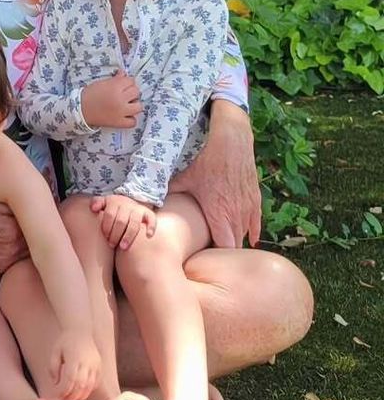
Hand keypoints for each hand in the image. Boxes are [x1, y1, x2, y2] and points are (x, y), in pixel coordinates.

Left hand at [50, 328, 100, 399]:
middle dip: (71, 396)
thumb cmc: (65, 342)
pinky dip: (87, 391)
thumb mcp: (55, 352)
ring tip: (70, 399)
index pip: (70, 379)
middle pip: (80, 385)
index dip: (63, 390)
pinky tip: (80, 393)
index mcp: (74, 358)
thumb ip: (54, 368)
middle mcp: (87, 362)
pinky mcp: (100, 368)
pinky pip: (95, 384)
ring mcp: (95, 365)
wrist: (81, 330)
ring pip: (89, 386)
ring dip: (80, 396)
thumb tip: (56, 384)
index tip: (56, 395)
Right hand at [81, 70, 142, 128]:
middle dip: (131, 92)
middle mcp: (120, 99)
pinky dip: (131, 119)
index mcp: (115, 87)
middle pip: (136, 92)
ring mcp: (121, 112)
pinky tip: (125, 115)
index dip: (127, 82)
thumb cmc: (90, 94)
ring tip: (127, 105)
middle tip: (124, 94)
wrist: (80, 109)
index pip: (131, 81)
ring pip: (139, 106)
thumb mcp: (102, 83)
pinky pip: (133, 122)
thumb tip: (124, 74)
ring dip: (134, 105)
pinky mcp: (119, 122)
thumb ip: (115, 79)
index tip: (123, 85)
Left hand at [90, 194, 156, 249]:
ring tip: (123, 247)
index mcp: (114, 202)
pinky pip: (152, 219)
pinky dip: (151, 227)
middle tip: (111, 245)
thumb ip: (97, 203)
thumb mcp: (104, 203)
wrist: (128, 203)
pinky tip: (148, 236)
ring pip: (134, 223)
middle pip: (121, 221)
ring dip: (128, 236)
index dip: (106, 227)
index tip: (105, 237)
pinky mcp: (148, 214)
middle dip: (115, 234)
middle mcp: (127, 205)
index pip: (109, 215)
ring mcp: (138, 209)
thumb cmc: (113, 208)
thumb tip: (93, 208)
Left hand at [168, 100, 260, 247]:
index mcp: (218, 212)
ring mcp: (248, 207)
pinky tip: (248, 239)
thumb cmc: (206, 158)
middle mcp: (236, 213)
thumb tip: (143, 202)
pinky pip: (256, 223)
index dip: (214, 256)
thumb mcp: (182, 177)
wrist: (233, 139)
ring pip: (245, 234)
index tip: (203, 260)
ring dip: (235, 240)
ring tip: (223, 247)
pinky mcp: (255, 199)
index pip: (221, 247)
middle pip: (234, 244)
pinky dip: (251, 231)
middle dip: (223, 252)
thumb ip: (164, 192)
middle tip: (210, 257)